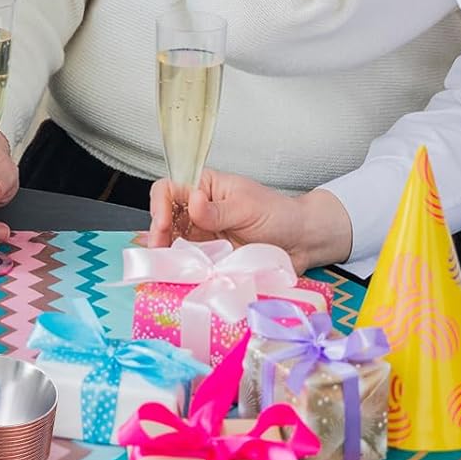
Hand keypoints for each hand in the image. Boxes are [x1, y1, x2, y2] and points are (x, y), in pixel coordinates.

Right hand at [147, 170, 353, 274]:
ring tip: (163, 265)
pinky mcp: (210, 256)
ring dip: (165, 252)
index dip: (160, 205)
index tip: (164, 225)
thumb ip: (217, 209)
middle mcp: (198, 209)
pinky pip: (189, 260)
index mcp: (204, 186)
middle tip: (159, 251)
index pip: (169, 189)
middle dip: (158, 233)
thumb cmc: (278, 215)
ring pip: (172, 240)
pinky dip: (181, 267)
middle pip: (165, 217)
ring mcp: (202, 234)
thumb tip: (192, 201)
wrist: (302, 242)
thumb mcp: (247, 207)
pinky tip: (175, 273)